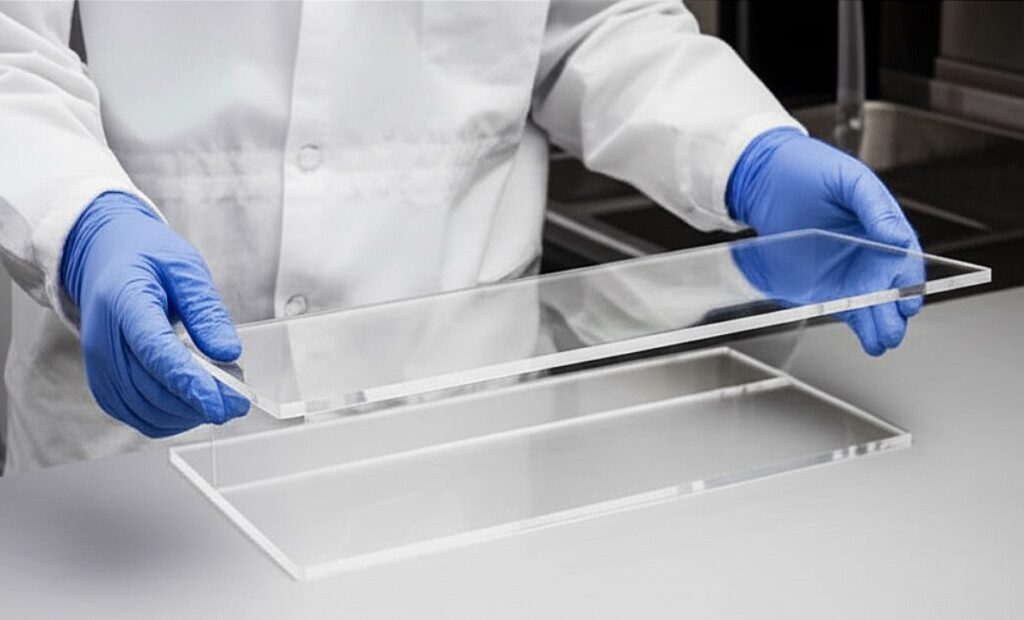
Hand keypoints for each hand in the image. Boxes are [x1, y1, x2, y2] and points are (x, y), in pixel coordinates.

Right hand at [61, 192, 248, 436]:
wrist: (103, 259)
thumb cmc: (146, 259)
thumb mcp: (184, 268)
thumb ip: (205, 309)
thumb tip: (228, 352)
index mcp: (124, 301)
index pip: (156, 351)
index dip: (190, 383)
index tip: (223, 405)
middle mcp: (103, 341)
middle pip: (153, 388)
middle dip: (201, 403)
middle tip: (240, 401)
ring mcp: (100, 367)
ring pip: (146, 411)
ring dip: (188, 413)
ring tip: (222, 396)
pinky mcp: (104, 385)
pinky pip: (138, 417)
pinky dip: (171, 419)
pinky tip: (194, 405)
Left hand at [726, 128, 922, 354]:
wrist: (765, 179)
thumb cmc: (810, 171)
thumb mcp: (848, 180)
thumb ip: (875, 206)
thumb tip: (896, 235)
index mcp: (884, 227)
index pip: (905, 259)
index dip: (909, 280)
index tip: (909, 299)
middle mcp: (871, 253)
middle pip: (891, 287)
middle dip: (895, 311)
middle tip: (894, 328)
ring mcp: (849, 271)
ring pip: (872, 303)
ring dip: (879, 323)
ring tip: (882, 340)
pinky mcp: (824, 285)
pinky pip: (845, 308)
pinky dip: (857, 324)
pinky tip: (867, 337)